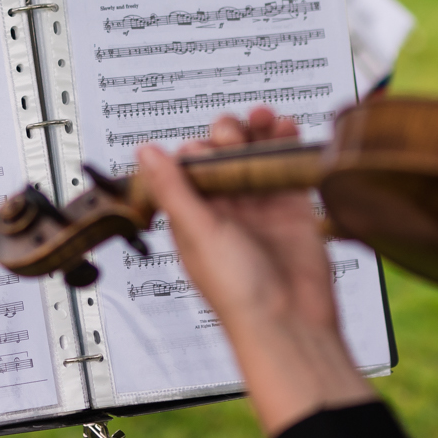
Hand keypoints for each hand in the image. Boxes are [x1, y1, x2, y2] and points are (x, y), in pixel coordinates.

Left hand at [137, 109, 373, 436]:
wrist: (289, 321)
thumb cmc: (238, 292)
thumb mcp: (198, 233)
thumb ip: (175, 189)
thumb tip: (145, 152)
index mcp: (193, 216)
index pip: (189, 166)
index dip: (198, 149)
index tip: (207, 148)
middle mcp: (224, 210)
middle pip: (224, 155)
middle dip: (230, 134)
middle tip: (236, 133)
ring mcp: (259, 207)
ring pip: (255, 155)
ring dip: (259, 131)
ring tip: (264, 117)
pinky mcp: (291, 209)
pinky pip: (286, 168)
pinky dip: (287, 144)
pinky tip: (287, 128)